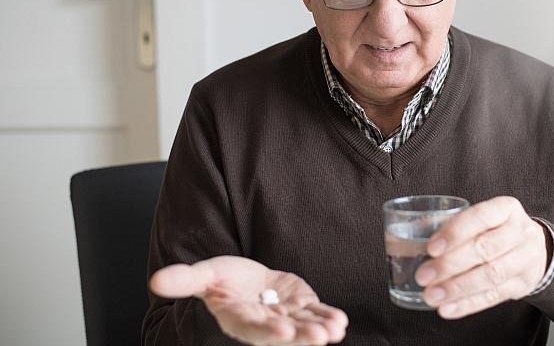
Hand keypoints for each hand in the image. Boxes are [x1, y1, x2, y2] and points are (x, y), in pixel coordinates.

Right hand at [150, 256, 347, 344]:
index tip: (284, 332)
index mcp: (238, 318)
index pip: (252, 327)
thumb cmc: (222, 279)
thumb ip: (185, 280)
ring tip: (336, 329)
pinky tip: (340, 321)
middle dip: (301, 336)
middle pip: (283, 333)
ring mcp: (284, 317)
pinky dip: (327, 317)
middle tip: (320, 337)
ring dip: (319, 329)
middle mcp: (263, 323)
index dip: (267, 331)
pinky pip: (315, 314)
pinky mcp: (300, 307)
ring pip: (303, 326)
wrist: (244, 279)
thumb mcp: (204, 275)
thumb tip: (155, 281)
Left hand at [415, 196, 549, 318]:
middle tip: (424, 275)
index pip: (480, 216)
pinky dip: (468, 304)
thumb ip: (452, 224)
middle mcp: (520, 232)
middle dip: (450, 264)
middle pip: (485, 248)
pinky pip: (494, 296)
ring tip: (432, 295)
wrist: (535, 248)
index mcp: (506, 208)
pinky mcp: (523, 284)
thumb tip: (414, 234)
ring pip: (490, 275)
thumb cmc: (496, 230)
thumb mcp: (482, 219)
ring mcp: (525, 259)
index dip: (455, 232)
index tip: (431, 248)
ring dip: (457, 288)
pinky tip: (447, 308)